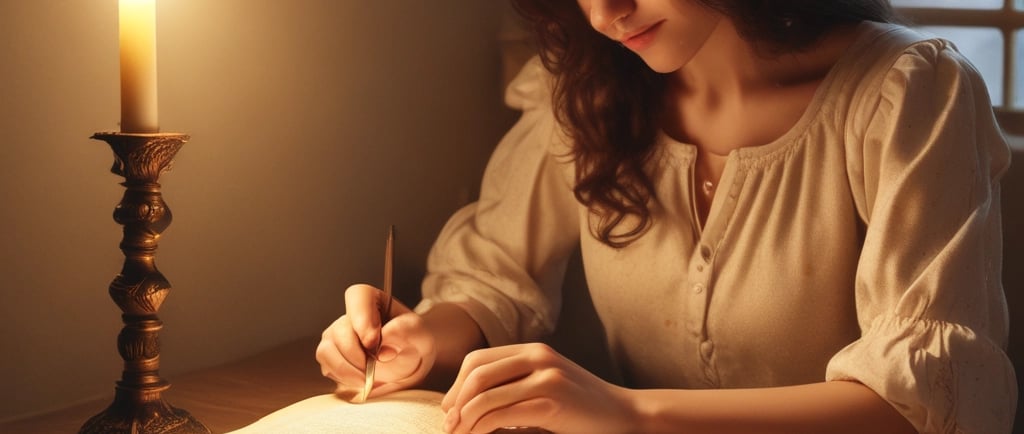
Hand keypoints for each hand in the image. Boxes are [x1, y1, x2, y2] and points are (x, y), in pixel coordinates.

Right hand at [316, 284, 436, 398]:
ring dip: (347, 370)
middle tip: (375, 369)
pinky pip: (327, 368)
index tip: (373, 343)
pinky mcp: (331, 357)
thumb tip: (385, 338)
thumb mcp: (421, 334)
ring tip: (369, 378)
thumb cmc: (414, 342)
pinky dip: (345, 380)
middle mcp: (350, 315)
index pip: (358, 297)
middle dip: (357, 355)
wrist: (409, 362)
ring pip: (326, 350)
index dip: (362, 319)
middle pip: (339, 330)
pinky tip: (363, 381)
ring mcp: (336, 335)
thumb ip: (408, 331)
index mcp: (372, 299)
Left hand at [440, 343, 635, 433]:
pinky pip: (502, 414)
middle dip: (455, 403)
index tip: (450, 411)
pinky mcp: (552, 401)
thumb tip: (464, 408)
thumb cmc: (581, 408)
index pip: (478, 360)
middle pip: (476, 374)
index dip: (457, 386)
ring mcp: (546, 377)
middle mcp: (537, 357)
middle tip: (449, 427)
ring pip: (485, 395)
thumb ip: (513, 387)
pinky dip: (482, 428)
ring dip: (465, 420)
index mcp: (532, 350)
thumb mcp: (545, 386)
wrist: (624, 415)